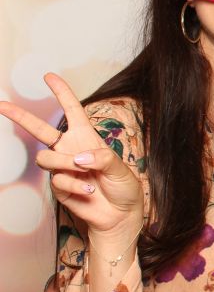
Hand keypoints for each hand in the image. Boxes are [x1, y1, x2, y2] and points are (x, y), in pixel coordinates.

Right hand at [0, 73, 143, 235]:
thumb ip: (102, 158)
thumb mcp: (120, 168)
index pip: (72, 111)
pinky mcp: (59, 186)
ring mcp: (62, 167)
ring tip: (84, 171)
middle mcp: (71, 149)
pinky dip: (74, 184)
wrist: (119, 215)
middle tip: (1, 104)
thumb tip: (78, 157)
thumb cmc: (123, 188)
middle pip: (40, 130)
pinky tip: (88, 190)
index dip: (61, 92)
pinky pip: (57, 179)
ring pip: (45, 157)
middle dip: (20, 116)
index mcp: (87, 137)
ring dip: (64, 163)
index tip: (48, 76)